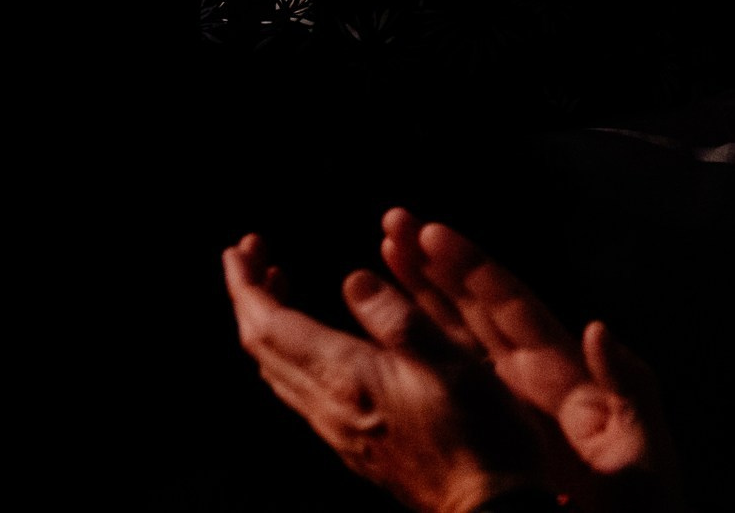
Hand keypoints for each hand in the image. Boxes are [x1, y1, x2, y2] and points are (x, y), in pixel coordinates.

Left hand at [225, 235, 539, 512]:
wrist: (492, 511)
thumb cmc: (480, 440)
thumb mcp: (452, 364)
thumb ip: (397, 318)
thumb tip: (352, 280)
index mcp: (344, 377)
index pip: (266, 324)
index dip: (246, 283)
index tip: (241, 248)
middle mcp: (328, 406)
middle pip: (261, 344)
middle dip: (250, 294)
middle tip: (254, 255)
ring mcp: (336, 429)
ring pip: (277, 367)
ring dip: (268, 321)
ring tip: (278, 284)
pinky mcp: (352, 444)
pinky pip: (300, 388)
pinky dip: (290, 350)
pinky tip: (314, 338)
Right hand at [380, 211, 678, 504]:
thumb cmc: (642, 509)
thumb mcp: (645, 453)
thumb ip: (630, 391)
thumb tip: (598, 328)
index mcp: (568, 380)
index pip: (513, 309)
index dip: (473, 268)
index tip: (432, 232)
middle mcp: (536, 381)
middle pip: (477, 308)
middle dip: (436, 264)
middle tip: (396, 220)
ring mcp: (513, 404)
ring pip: (458, 334)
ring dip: (422, 291)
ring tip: (388, 248)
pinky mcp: (495, 430)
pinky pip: (448, 374)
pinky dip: (419, 342)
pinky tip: (387, 324)